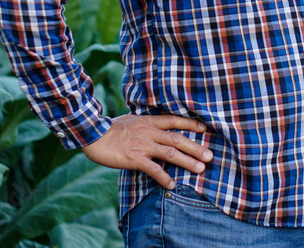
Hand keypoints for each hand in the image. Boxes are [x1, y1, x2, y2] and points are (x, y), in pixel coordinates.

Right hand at [81, 114, 212, 189]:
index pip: (175, 120)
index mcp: (150, 121)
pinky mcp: (135, 158)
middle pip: (178, 139)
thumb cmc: (110, 128)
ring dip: (187, 161)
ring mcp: (143, 145)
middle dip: (195, 147)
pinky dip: (163, 177)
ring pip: (170, 153)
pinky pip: (153, 169)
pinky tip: (172, 184)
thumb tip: (154, 124)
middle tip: (210, 155)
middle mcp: (150, 132)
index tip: (205, 128)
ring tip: (200, 169)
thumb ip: (145, 123)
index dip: (191, 124)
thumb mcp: (131, 119)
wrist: (93, 134)